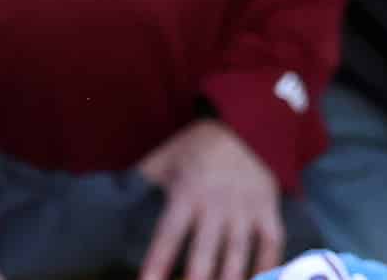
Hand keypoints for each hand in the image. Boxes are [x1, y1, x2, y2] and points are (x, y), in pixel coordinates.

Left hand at [136, 120, 283, 279]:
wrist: (244, 123)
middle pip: (204, 254)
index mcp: (186, 193)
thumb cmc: (198, 144)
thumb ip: (143, 179)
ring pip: (237, 256)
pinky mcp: (268, 212)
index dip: (158, 262)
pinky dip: (267, 268)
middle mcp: (216, 206)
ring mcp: (244, 211)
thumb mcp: (165, 157)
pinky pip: (271, 246)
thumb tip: (115, 196)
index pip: (168, 236)